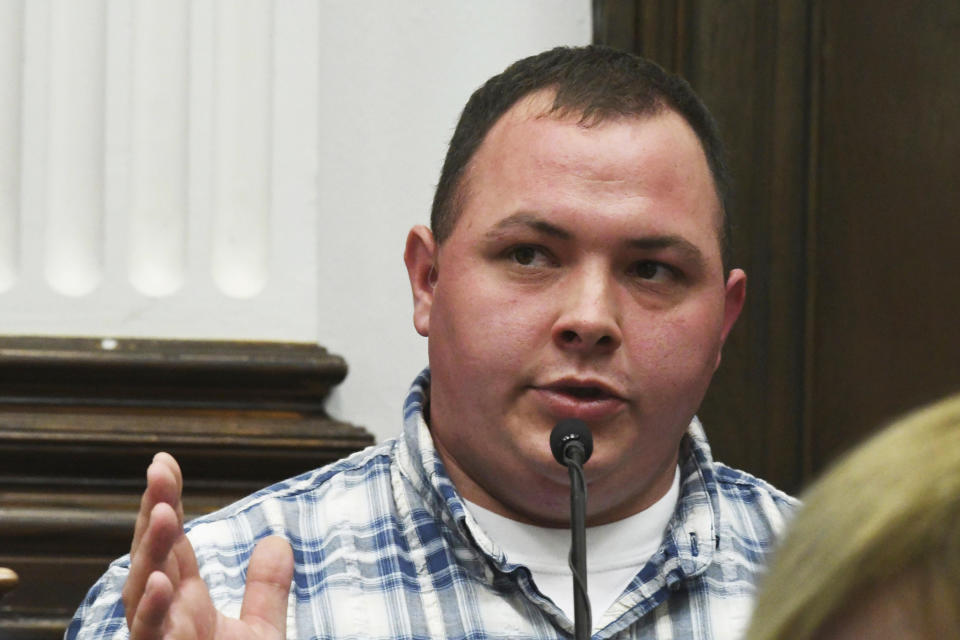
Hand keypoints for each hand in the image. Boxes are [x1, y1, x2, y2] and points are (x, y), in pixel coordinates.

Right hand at [121, 453, 293, 639]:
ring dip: (151, 550)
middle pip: (153, 555)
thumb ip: (265, 589)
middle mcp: (166, 615)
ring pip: (143, 590)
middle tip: (159, 469)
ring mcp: (159, 637)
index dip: (168, 502)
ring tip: (162, 512)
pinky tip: (161, 581)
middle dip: (153, 511)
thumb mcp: (259, 632)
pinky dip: (152, 610)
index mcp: (184, 603)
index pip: (173, 542)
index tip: (165, 462)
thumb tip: (277, 541)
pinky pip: (149, 635)